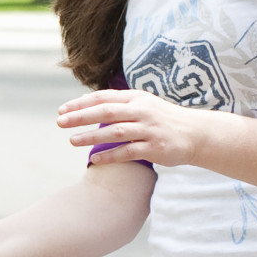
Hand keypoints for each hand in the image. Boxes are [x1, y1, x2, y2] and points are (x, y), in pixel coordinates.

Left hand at [59, 89, 215, 167]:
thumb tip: (84, 102)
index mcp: (136, 98)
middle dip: (80, 116)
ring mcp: (149, 129)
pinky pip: (128, 152)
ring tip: (72, 141)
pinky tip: (94, 159)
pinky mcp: (155, 148)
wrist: (196, 134)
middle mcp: (142, 111)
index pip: (103, 97)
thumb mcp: (142, 104)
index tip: (62, 110)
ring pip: (115, 131)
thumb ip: (117, 103)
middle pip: (106, 111)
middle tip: (60, 122)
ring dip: (92, 136)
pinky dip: (110, 155)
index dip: (81, 103)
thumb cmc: (163, 119)